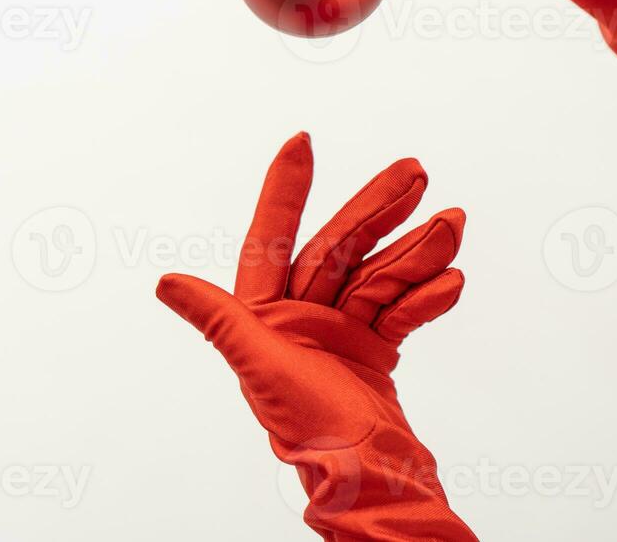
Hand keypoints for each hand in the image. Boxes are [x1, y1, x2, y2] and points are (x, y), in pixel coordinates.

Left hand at [157, 133, 476, 540]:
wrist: (366, 476)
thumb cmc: (304, 428)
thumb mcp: (256, 367)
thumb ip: (217, 320)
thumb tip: (163, 283)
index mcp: (264, 312)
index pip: (273, 237)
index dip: (284, 190)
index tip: (302, 141)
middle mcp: (300, 314)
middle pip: (340, 247)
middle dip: (376, 208)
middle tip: (414, 170)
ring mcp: (340, 329)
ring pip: (378, 273)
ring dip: (416, 249)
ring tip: (452, 223)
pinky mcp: (374, 349)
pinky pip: (402, 310)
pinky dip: (427, 297)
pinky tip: (453, 280)